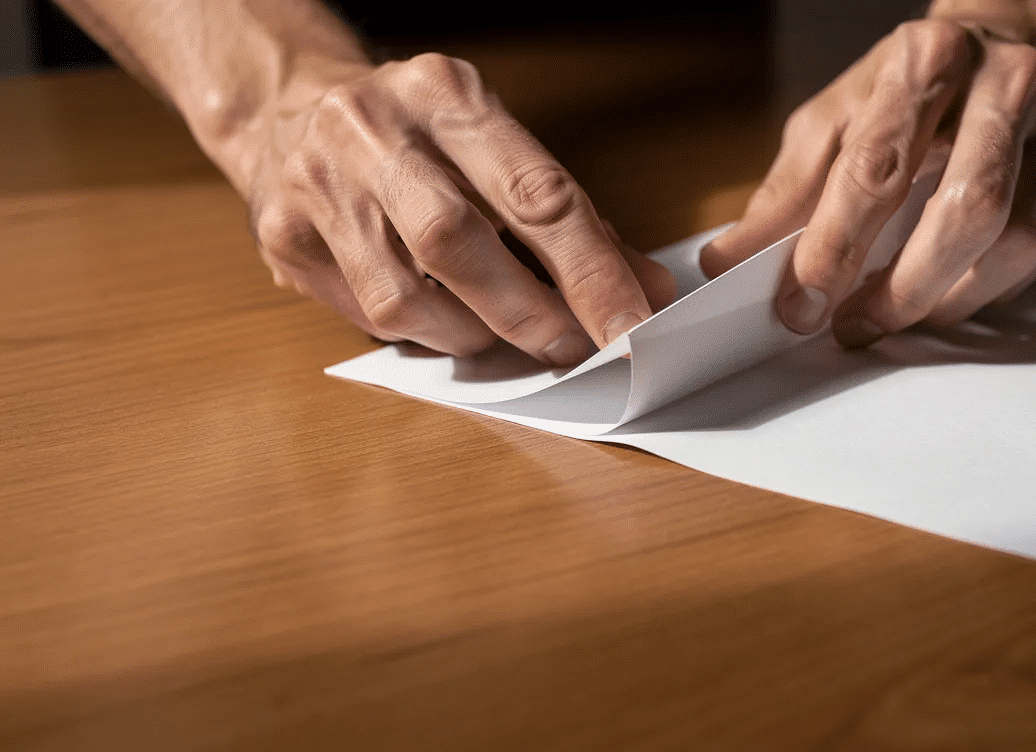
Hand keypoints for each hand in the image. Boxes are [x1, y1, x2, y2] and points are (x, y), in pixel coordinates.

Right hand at [246, 53, 674, 364]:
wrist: (286, 110)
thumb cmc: (416, 136)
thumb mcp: (493, 145)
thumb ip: (570, 217)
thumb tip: (644, 287)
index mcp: (444, 93)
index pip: (533, 190)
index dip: (590, 269)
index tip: (632, 321)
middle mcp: (372, 129)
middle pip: (457, 241)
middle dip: (528, 312)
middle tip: (572, 347)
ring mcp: (317, 184)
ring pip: (405, 296)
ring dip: (471, 332)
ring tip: (499, 331)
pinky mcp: (284, 237)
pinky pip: (368, 315)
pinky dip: (424, 334)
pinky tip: (443, 320)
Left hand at [699, 18, 1035, 346]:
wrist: (1012, 39)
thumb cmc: (912, 87)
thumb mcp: (835, 119)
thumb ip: (784, 193)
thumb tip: (728, 263)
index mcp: (926, 62)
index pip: (879, 167)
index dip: (836, 247)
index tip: (801, 305)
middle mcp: (1004, 86)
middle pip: (967, 208)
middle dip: (905, 288)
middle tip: (854, 326)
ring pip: (1018, 239)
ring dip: (950, 300)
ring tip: (896, 318)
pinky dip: (993, 289)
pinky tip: (951, 295)